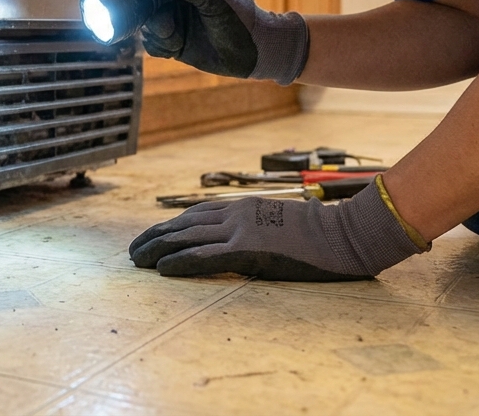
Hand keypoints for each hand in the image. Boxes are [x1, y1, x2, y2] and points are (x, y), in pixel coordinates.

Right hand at [125, 0, 309, 84]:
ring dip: (156, 31)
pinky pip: (151, 43)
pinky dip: (158, 46)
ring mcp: (173, 19)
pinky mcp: (172, 43)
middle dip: (145, 8)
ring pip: (145, 22)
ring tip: (175, 37)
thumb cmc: (240, 19)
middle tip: (162, 21)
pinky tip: (175, 47)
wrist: (254, 53)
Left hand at [128, 181, 426, 279]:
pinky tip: (162, 269)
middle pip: (183, 224)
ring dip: (157, 250)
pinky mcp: (249, 249)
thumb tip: (231, 247)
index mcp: (243, 207)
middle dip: (154, 237)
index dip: (168, 227)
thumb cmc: (320, 236)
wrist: (346, 234)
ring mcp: (241, 229)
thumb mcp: (278, 228)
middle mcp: (236, 213)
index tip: (150, 237)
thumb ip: (251, 233)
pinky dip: (180, 262)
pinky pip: (205, 256)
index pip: (194, 215)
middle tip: (132, 251)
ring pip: (186, 238)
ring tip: (136, 260)